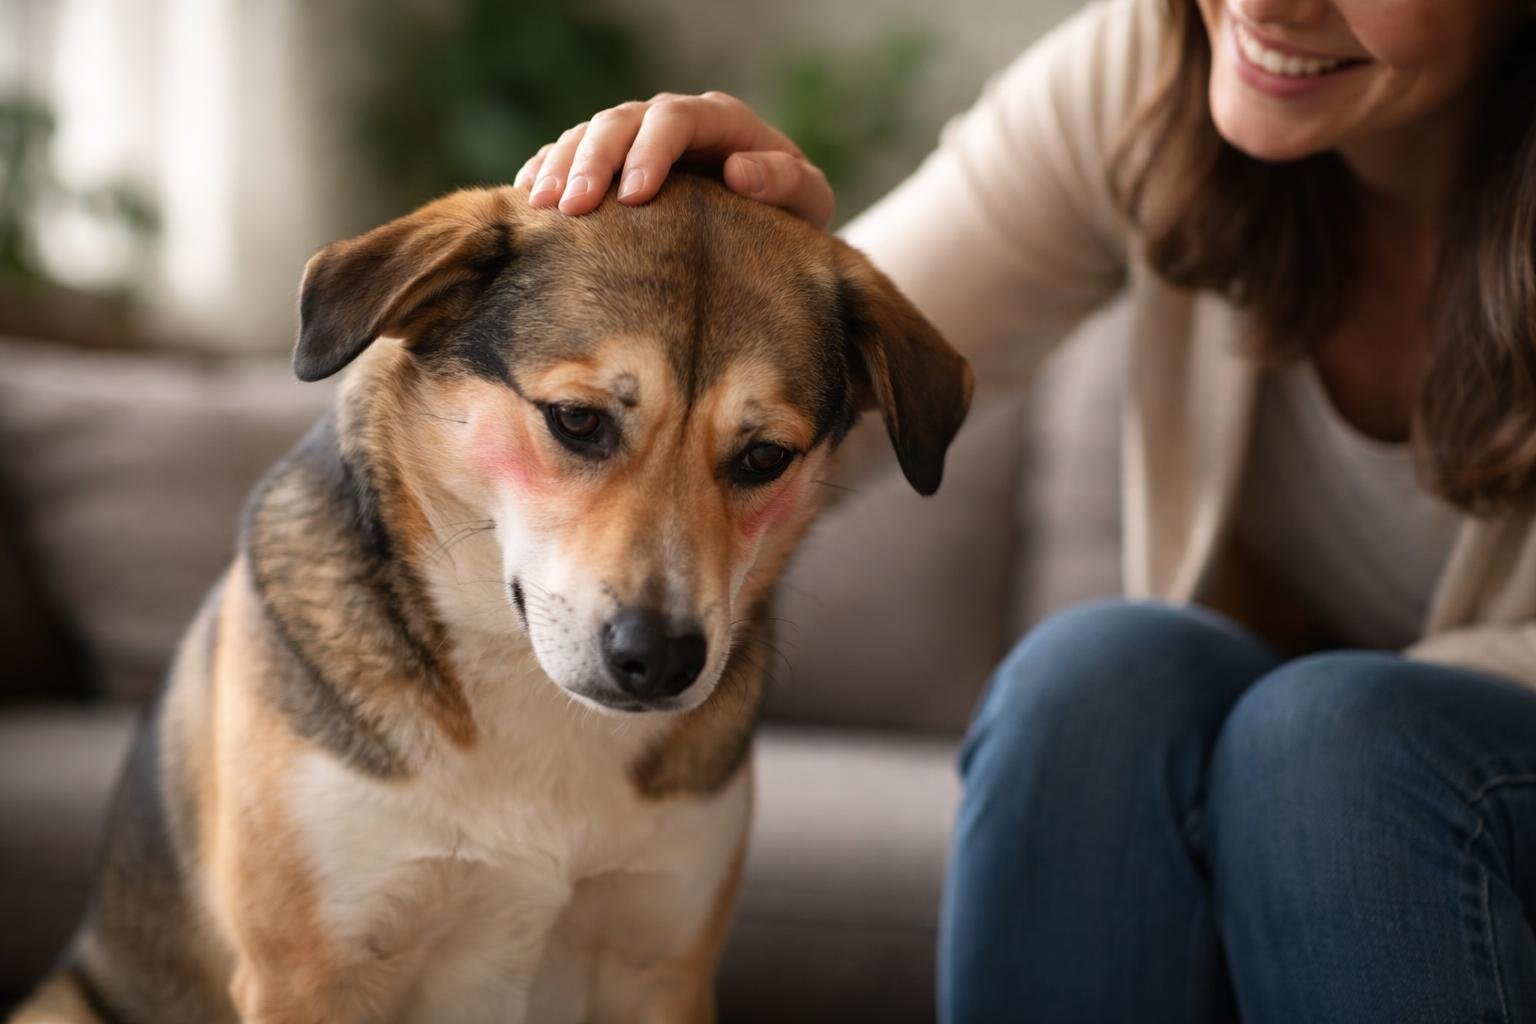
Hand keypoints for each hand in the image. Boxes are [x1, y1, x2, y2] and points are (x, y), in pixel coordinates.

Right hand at [514, 91, 834, 228]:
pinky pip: (570, 153)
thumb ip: (786, 181)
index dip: (650, 152)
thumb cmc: (792, 215)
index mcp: (720, 120)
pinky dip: (546, 170)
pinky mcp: (613, 162)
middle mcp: (671, 120)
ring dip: (560, 166)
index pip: (674, 120)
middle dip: (593, 160)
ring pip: (587, 133)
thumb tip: (740, 170)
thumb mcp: (807, 200)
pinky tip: (527, 198)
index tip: (633, 197)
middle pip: (620, 121)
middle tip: (573, 208)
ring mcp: (638, 138)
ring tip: (543, 206)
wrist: (772, 224)